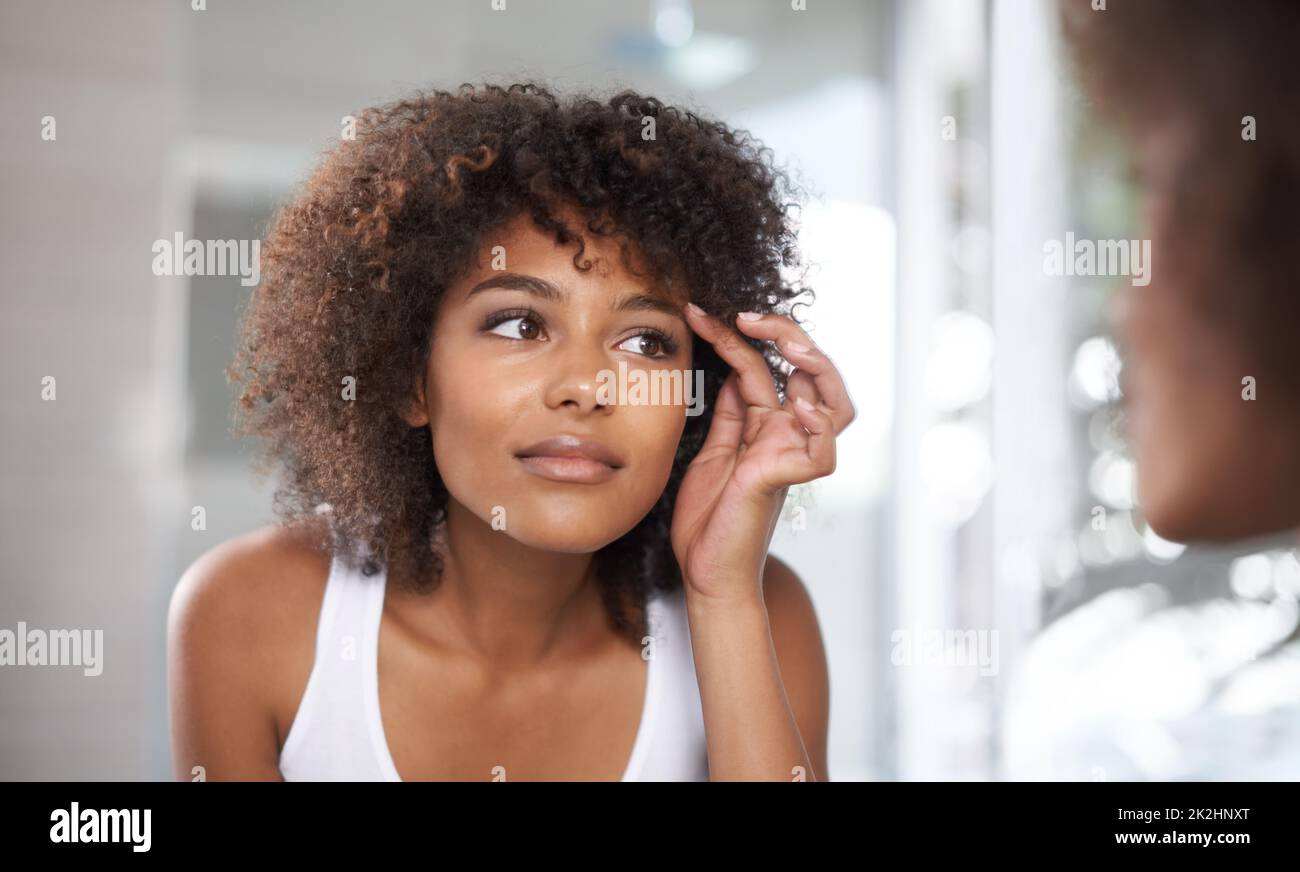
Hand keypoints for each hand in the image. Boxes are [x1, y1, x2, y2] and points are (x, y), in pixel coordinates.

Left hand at [670, 304, 854, 603]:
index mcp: (765, 426)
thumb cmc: (709, 519)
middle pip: (813, 374)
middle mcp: (786, 436)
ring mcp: (791, 457)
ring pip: (836, 404)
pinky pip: (822, 450)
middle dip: (789, 336)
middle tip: (749, 316)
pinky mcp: (787, 481)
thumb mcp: (712, 451)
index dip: (736, 335)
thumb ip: (729, 413)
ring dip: (817, 368)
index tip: (698, 312)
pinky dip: (817, 425)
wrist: (704, 572)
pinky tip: (796, 406)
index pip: (762, 366)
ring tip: (787, 347)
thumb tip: (732, 369)